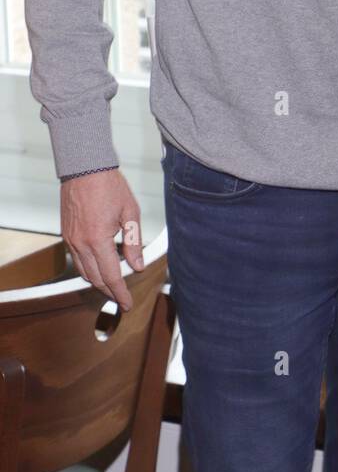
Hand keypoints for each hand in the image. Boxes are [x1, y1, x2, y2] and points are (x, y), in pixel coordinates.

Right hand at [60, 169, 144, 312]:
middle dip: (110, 291)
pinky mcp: (66, 234)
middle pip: (95, 279)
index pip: (111, 276)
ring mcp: (71, 239)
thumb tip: (137, 265)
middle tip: (122, 298)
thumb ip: (134, 243)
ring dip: (98, 281)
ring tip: (114, 283)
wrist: (85, 168)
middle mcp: (80, 243)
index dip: (120, 293)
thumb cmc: (109, 186)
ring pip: (84, 271)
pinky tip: (101, 264)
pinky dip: (88, 267)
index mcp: (98, 240)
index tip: (127, 303)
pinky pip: (76, 259)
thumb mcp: (130, 213)